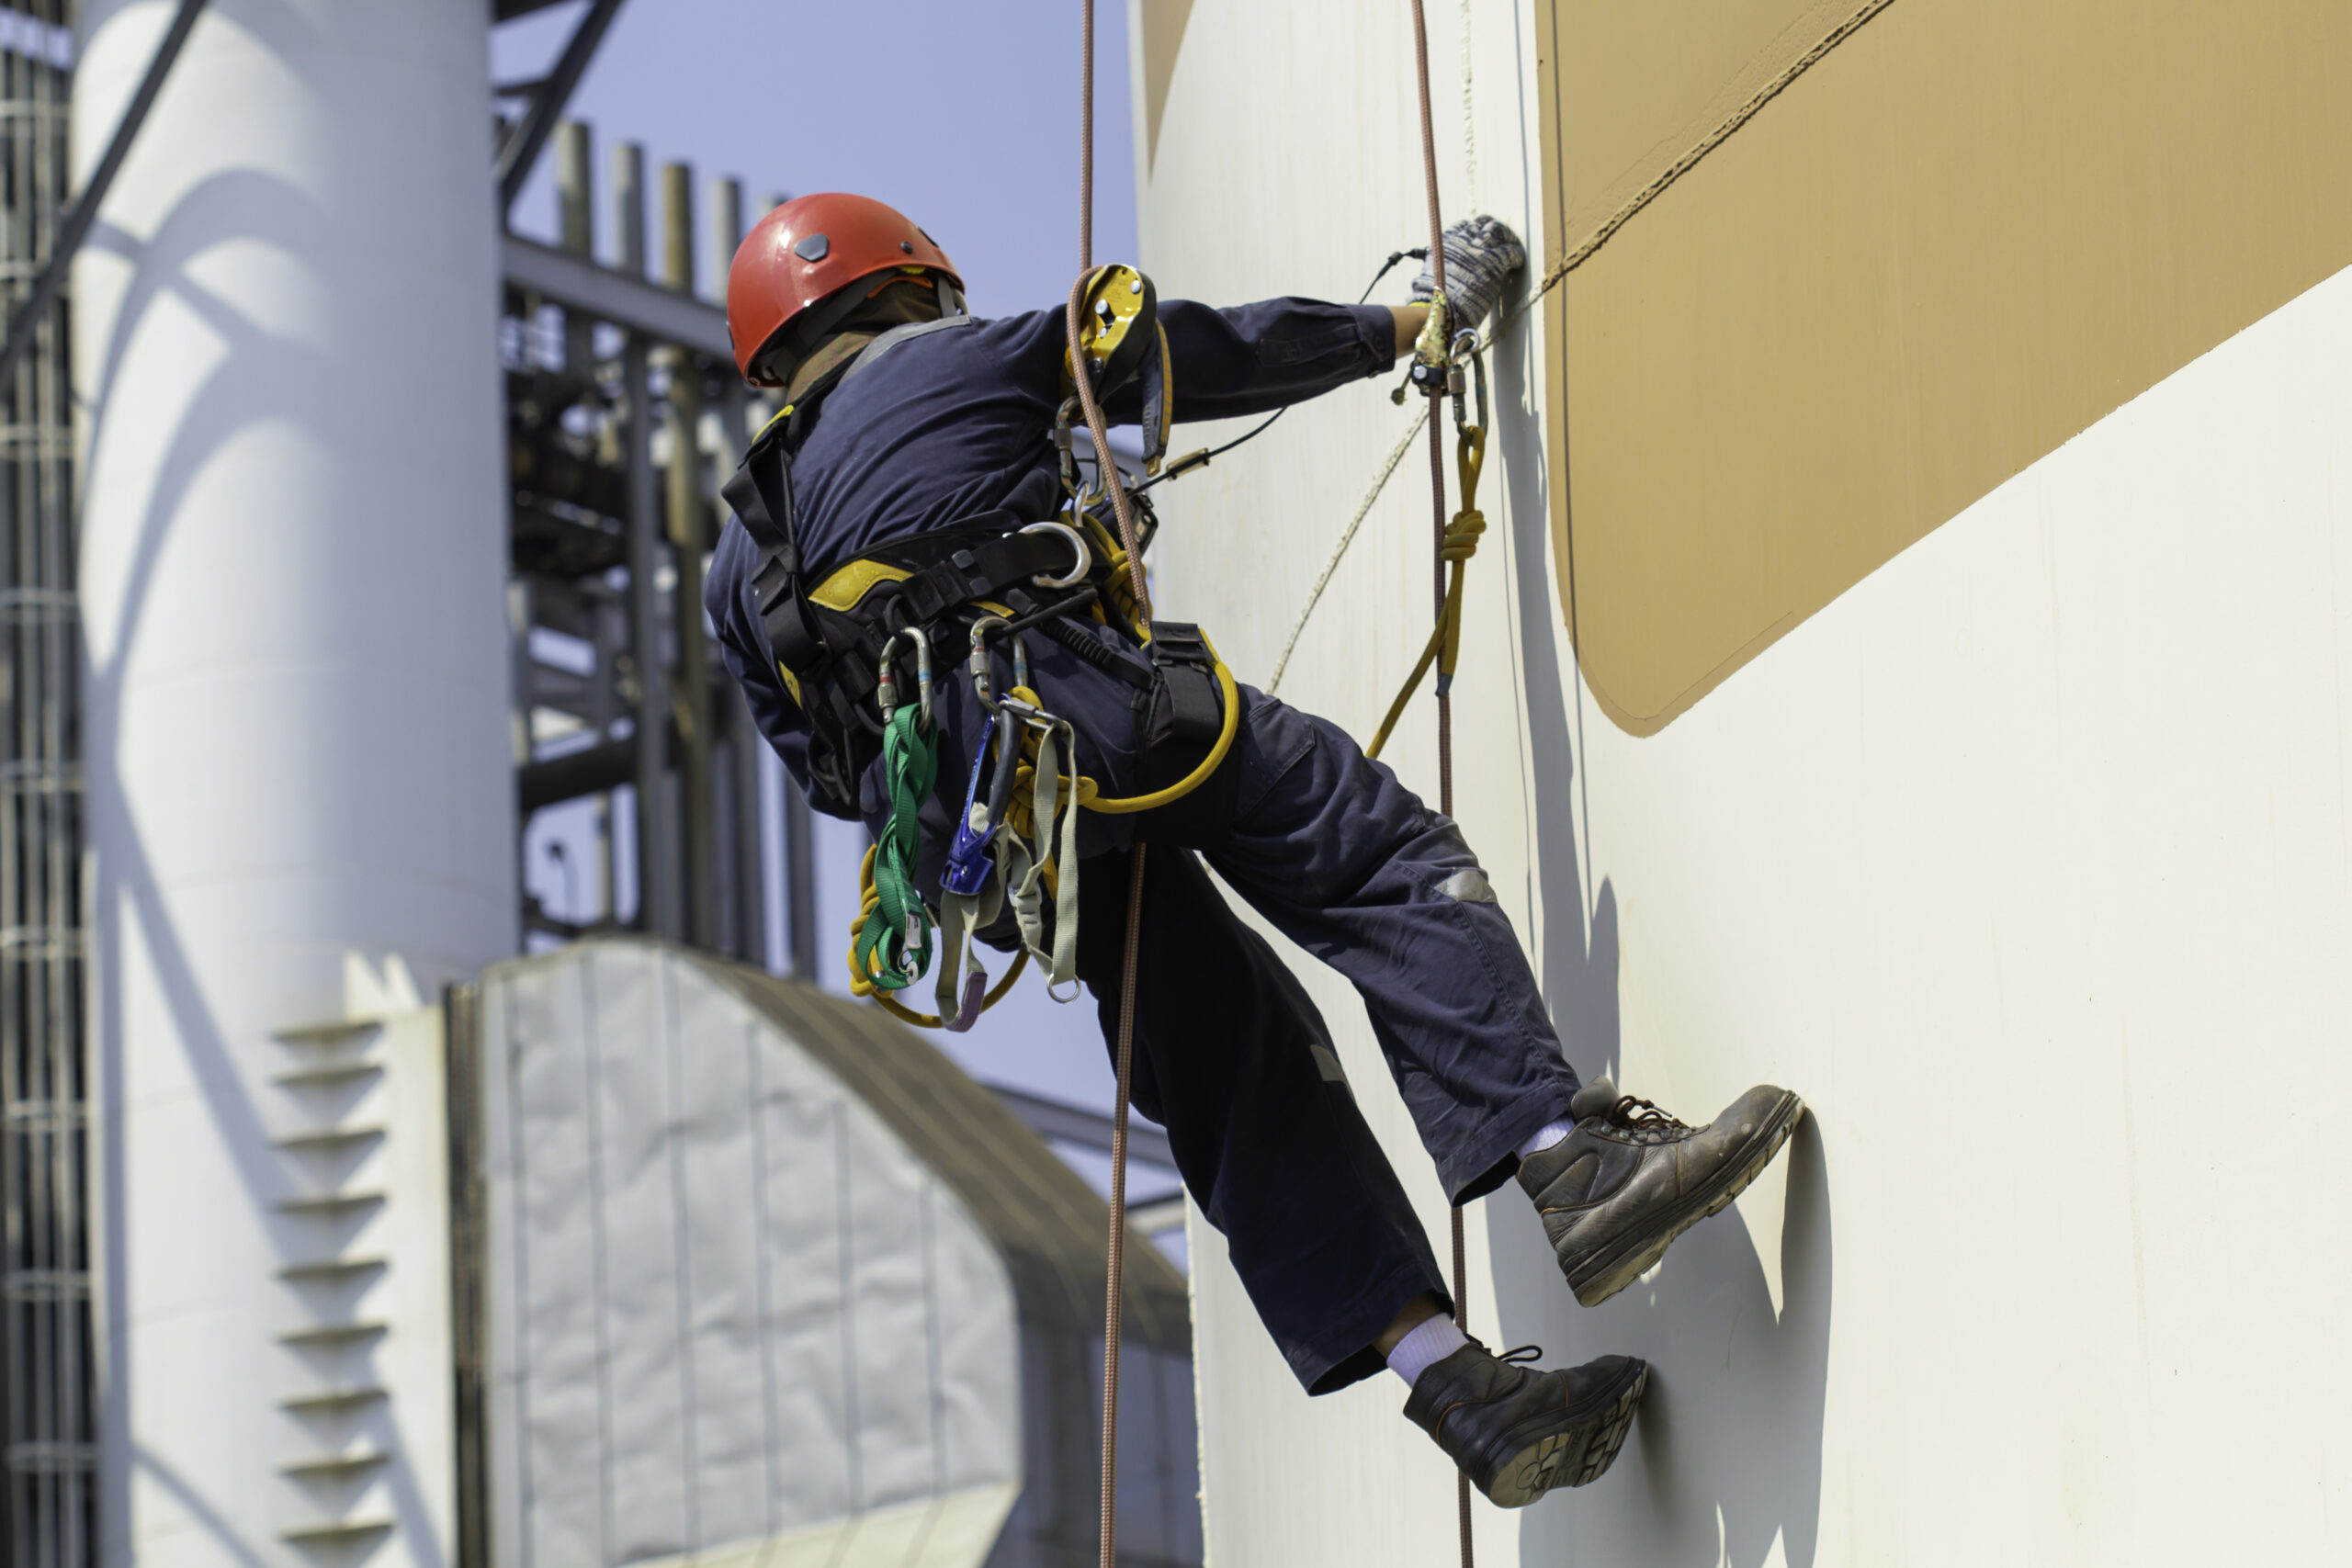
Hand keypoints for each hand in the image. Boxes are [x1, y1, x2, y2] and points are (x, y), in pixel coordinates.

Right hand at [1410, 215, 1526, 335]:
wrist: (1442, 312)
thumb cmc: (1434, 303)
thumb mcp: (1431, 276)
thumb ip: (1440, 267)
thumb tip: (1442, 271)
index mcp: (1445, 244)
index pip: (1462, 226)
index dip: (1473, 230)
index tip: (1479, 235)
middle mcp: (1462, 241)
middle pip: (1482, 224)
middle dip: (1492, 229)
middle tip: (1501, 237)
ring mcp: (1479, 250)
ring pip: (1498, 231)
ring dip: (1507, 237)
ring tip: (1513, 245)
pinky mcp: (1494, 261)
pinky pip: (1510, 251)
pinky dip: (1517, 254)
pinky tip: (1518, 261)